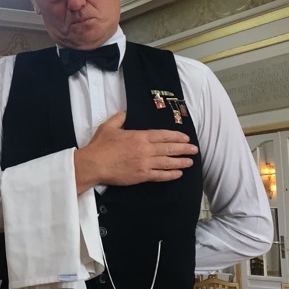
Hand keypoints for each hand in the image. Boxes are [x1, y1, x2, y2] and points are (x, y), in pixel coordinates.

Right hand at [73, 110, 197, 192]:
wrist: (94, 164)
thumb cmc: (100, 145)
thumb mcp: (109, 126)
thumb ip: (120, 118)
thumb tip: (126, 112)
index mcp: (139, 136)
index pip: (163, 135)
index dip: (176, 136)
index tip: (185, 137)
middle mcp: (145, 149)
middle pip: (169, 148)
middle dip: (184, 149)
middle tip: (194, 149)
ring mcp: (145, 163)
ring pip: (167, 162)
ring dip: (180, 162)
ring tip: (190, 162)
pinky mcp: (141, 175)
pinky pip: (160, 175)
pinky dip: (170, 175)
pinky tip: (178, 174)